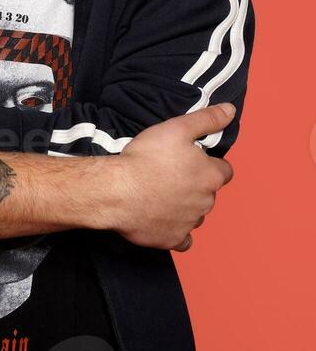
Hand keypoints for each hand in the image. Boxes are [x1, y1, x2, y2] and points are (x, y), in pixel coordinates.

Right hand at [105, 103, 234, 251]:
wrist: (118, 191)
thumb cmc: (146, 158)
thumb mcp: (177, 128)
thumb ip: (207, 119)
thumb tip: (230, 110)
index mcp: (211, 176)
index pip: (224, 171)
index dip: (209, 164)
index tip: (190, 160)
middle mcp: (206, 202)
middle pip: (208, 192)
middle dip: (195, 185)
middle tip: (170, 173)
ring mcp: (190, 223)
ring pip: (195, 214)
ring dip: (185, 206)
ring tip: (161, 193)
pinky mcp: (173, 240)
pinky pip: (182, 238)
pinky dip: (176, 230)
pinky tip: (162, 218)